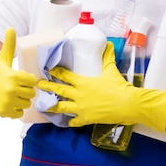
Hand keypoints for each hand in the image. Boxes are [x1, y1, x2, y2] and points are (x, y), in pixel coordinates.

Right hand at [0, 28, 36, 117]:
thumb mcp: (0, 59)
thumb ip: (9, 45)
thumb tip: (11, 28)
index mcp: (13, 76)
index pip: (32, 80)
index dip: (27, 80)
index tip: (21, 79)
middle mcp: (11, 89)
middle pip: (31, 93)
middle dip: (25, 91)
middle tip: (16, 88)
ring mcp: (8, 101)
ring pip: (26, 103)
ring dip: (21, 101)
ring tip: (13, 96)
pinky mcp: (4, 111)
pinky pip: (19, 113)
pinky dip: (16, 110)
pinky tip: (9, 104)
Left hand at [37, 42, 165, 130]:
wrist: (128, 104)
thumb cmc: (119, 87)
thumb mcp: (111, 70)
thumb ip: (107, 58)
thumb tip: (109, 44)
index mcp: (83, 82)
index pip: (65, 75)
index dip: (56, 72)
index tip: (49, 70)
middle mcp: (79, 95)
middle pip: (59, 90)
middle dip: (48, 87)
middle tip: (38, 85)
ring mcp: (81, 108)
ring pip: (62, 107)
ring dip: (53, 106)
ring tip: (45, 106)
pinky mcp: (87, 119)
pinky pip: (75, 121)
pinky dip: (71, 121)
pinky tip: (68, 121)